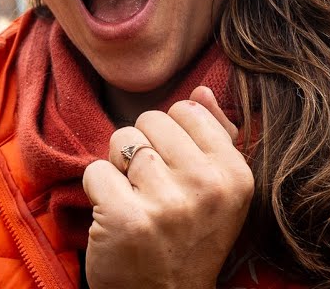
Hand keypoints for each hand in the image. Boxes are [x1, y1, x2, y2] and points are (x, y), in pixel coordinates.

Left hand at [81, 86, 252, 288]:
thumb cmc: (189, 238)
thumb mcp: (218, 191)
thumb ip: (214, 136)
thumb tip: (201, 91)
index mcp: (235, 174)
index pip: (185, 110)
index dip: (169, 137)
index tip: (175, 172)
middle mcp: (206, 186)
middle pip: (148, 121)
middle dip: (141, 149)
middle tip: (151, 190)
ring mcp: (166, 203)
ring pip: (120, 140)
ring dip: (118, 168)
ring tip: (135, 201)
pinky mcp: (125, 218)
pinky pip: (95, 170)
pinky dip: (96, 190)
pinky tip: (113, 216)